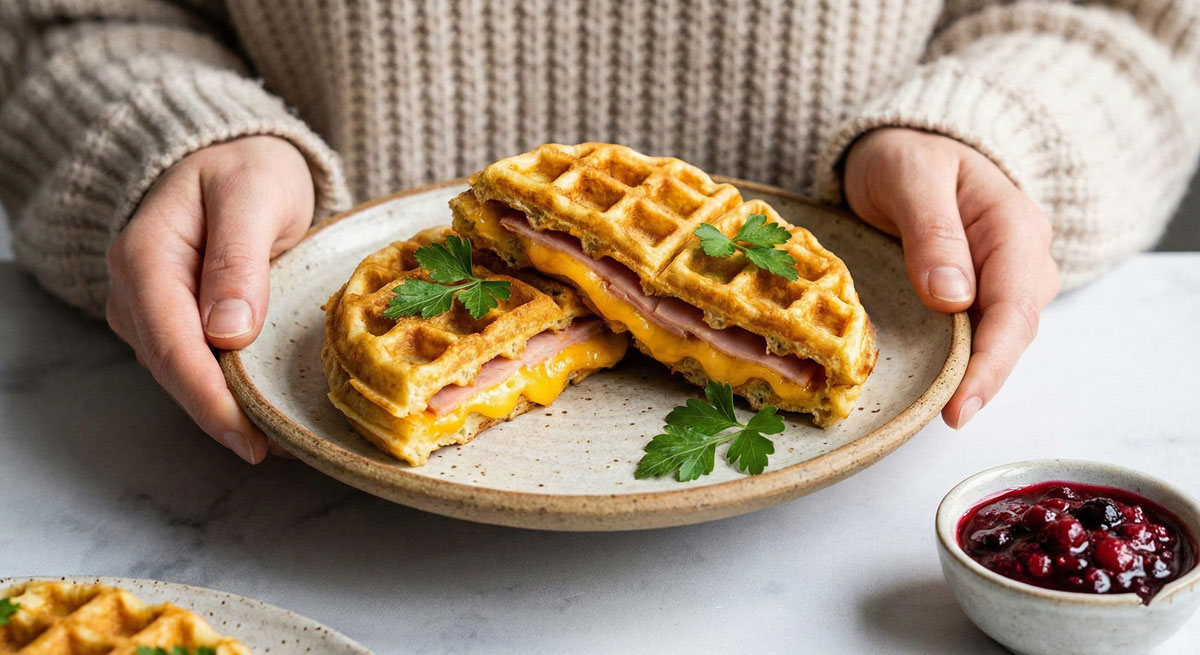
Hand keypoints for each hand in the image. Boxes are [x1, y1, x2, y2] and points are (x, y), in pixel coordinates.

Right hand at [105, 136, 313, 461]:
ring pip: (183, 376)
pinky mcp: (173, 320)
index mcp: (145, 256)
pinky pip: (196, 366)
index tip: (251, 437)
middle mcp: (135, 289)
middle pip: (174, 370)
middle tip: (280, 449)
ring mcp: (150, 309)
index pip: (173, 344)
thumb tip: (227, 333)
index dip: (210, 399)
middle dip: (223, 416)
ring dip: (228, 411)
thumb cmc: (248, 169)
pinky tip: (267, 412)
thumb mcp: (253, 195)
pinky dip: (229, 392)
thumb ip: (238, 259)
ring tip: (283, 439)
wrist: (236, 159)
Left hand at [843, 128, 1058, 427]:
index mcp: (1013, 226)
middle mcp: (1021, 255)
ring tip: (944, 409)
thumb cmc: (906, 155)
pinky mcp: (982, 288)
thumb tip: (954, 298)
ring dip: (976, 372)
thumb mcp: (910, 178)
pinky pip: (980, 330)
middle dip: (986, 378)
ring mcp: (1005, 274)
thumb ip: (932, 232)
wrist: (906, 144)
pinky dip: (963, 358)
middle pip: (1014, 329)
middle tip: (949, 418)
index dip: (990, 362)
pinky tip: (940, 382)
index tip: (961, 405)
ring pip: (1000, 335)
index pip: (1013, 307)